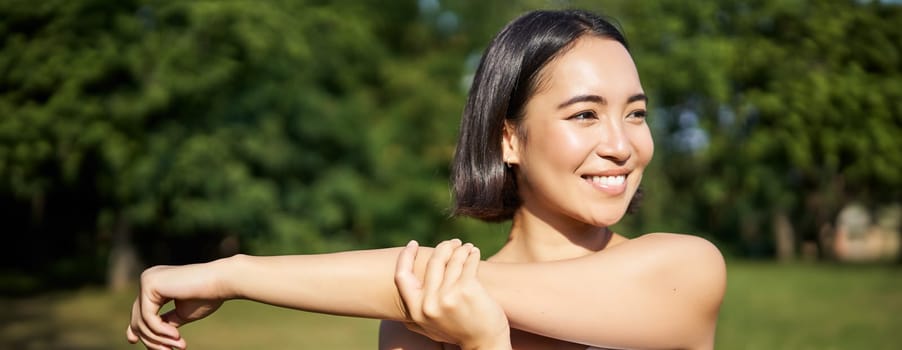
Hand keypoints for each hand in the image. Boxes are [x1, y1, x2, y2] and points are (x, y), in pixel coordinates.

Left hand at [125, 262, 227, 348]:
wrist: (222, 281)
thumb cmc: (207, 296)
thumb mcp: (181, 313)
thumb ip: (165, 322)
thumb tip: (148, 336)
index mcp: (157, 283)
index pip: (141, 310)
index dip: (137, 328)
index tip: (134, 341)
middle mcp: (149, 278)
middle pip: (138, 316)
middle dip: (152, 338)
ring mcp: (148, 279)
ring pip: (141, 320)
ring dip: (159, 338)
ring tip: (178, 345)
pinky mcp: (150, 284)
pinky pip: (148, 317)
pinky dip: (160, 330)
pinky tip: (176, 336)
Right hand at [394, 239, 511, 349]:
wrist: (484, 345)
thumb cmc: (458, 333)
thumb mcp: (429, 326)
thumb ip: (416, 310)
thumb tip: (402, 289)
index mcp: (416, 311)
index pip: (402, 277)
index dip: (405, 257)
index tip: (413, 244)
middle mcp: (429, 304)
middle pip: (433, 262)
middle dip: (443, 247)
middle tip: (452, 243)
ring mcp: (448, 297)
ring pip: (452, 260)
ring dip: (460, 249)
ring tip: (466, 248)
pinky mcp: (467, 290)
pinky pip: (468, 263)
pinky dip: (471, 255)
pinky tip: (475, 253)